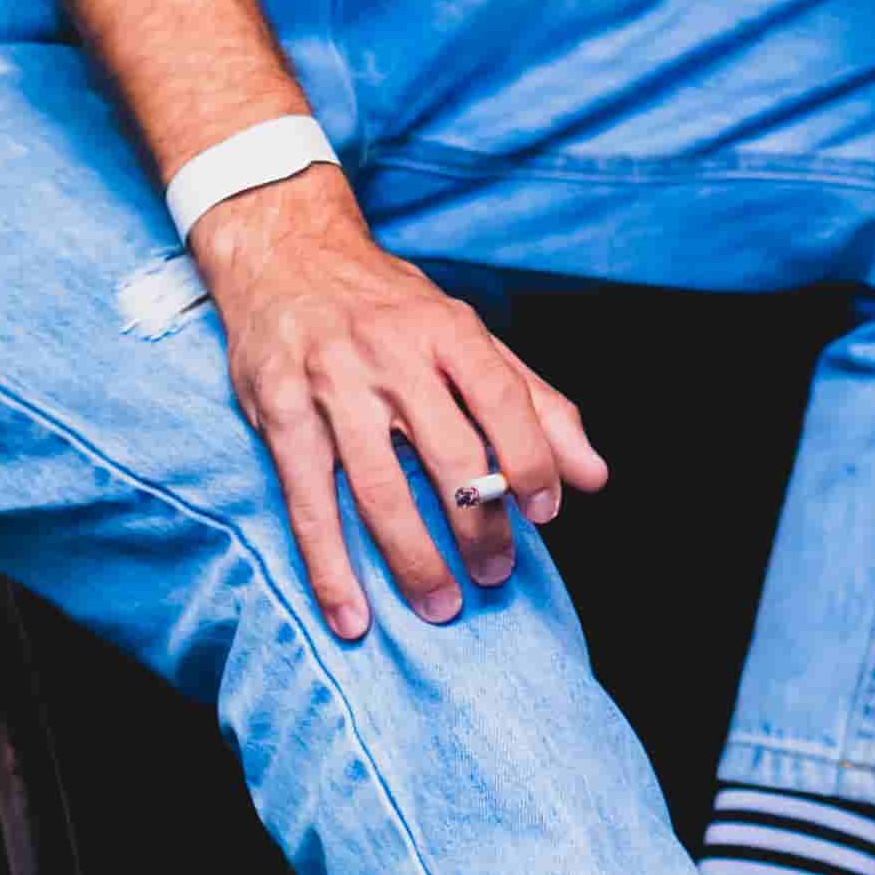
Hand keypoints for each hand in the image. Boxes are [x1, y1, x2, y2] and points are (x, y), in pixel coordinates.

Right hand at [189, 175, 607, 637]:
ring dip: (414, 559)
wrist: (287, 258)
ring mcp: (333, 387)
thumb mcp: (467, 338)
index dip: (532, 459)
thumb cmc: (391, 310)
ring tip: (443, 605)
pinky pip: (309, 506)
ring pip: (380, 490)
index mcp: (448, 329)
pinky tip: (353, 615)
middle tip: (497, 574)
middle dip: (479, 526)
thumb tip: (593, 477)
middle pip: (448, 455)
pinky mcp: (281, 417)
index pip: (503, 398)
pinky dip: (331, 569)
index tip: (548, 513)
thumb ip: (534, 404)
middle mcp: (392, 355)